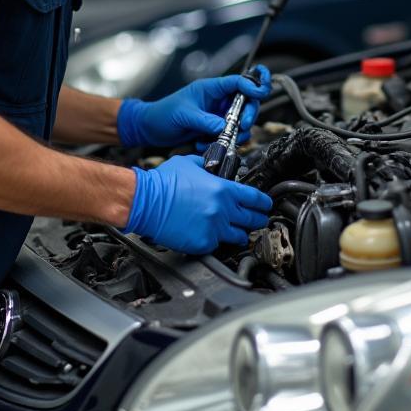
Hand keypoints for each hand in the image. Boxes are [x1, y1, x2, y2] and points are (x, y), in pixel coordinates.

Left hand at [117, 65, 271, 148]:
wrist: (150, 129)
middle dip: (247, 116)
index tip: (261, 93)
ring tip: (214, 141)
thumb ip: (204, 121)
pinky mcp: (214, 130)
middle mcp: (217, 101)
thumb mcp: (183, 115)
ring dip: (232, 135)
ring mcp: (217, 116)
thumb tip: (223, 128)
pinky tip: (203, 145)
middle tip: (241, 127)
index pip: (238, 82)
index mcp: (211, 88)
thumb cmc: (163, 114)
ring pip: (239, 123)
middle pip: (246, 104)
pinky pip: (228, 137)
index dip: (253, 84)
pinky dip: (220, 143)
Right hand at [122, 155, 272, 253]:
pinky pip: (218, 246)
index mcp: (223, 190)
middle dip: (257, 219)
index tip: (266, 205)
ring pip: (240, 237)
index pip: (256, 199)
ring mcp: (214, 229)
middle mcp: (223, 210)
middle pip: (253, 220)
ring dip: (240, 233)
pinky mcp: (202, 244)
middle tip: (256, 219)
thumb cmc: (163, 183)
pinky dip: (217, 242)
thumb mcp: (190, 163)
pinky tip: (211, 235)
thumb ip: (209, 167)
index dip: (264, 203)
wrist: (145, 202)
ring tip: (235, 231)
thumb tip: (216, 169)